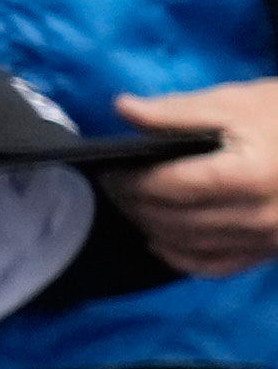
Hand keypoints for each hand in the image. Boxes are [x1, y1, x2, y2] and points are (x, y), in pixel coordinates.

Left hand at [115, 80, 277, 275]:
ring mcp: (269, 239)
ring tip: (133, 204)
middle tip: (114, 185)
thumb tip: (123, 110)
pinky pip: (216, 266)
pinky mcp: (271, 250)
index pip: (171, 187)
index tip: (108, 170)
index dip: (130, 181)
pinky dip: (181, 256)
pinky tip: (161, 237)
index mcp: (250, 176)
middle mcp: (261, 216)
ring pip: (189, 247)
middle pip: (174, 220)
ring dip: (151, 228)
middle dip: (134, 204)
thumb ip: (176, 111)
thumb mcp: (236, 102)